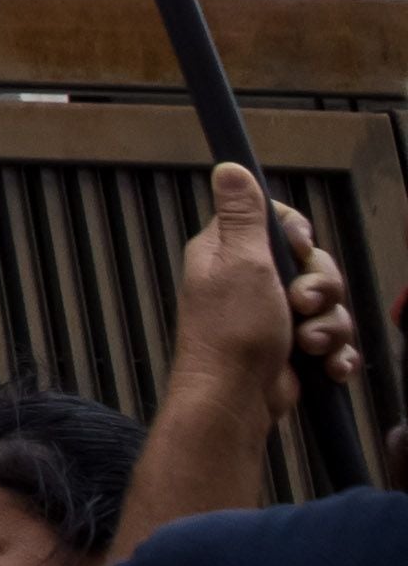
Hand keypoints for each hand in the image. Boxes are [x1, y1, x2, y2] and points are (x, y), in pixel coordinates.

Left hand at [171, 163, 358, 412]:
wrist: (237, 396)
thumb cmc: (231, 331)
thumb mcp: (240, 261)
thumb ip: (242, 215)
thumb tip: (230, 168)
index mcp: (230, 252)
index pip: (277, 223)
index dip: (298, 235)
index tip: (299, 248)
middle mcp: (252, 280)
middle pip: (314, 264)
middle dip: (321, 287)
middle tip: (303, 303)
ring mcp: (275, 315)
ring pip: (329, 305)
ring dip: (328, 327)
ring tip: (308, 344)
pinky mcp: (294, 347)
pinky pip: (334, 341)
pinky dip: (336, 355)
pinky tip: (328, 366)